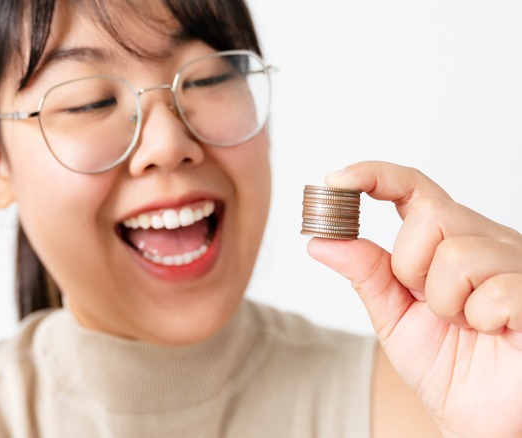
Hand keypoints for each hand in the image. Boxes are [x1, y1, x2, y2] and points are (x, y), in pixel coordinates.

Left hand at [308, 161, 521, 437]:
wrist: (481, 419)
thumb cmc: (448, 366)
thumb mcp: (393, 317)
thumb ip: (365, 274)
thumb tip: (321, 241)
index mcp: (449, 241)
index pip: (414, 189)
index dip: (375, 176)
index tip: (336, 181)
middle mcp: (486, 242)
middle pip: (430, 216)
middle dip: (412, 267)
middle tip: (429, 303)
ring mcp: (516, 264)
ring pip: (458, 255)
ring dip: (446, 303)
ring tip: (464, 324)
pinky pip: (494, 292)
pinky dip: (480, 319)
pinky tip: (492, 331)